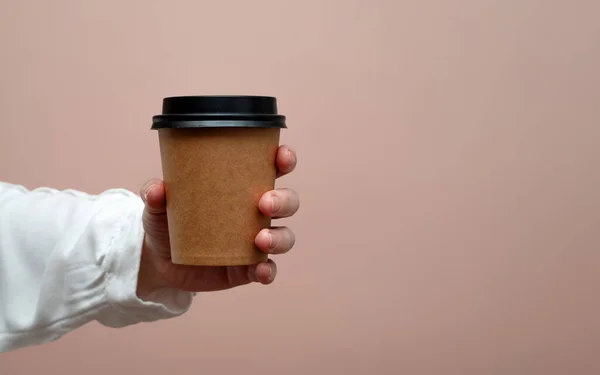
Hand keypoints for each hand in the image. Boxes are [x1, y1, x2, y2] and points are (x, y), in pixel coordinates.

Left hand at [136, 145, 298, 296]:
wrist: (158, 261)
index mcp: (242, 187)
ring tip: (261, 240)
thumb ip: (155, 195)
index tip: (282, 157)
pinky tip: (261, 270)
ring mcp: (255, 241)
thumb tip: (156, 189)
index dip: (284, 160)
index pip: (273, 168)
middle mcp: (256, 212)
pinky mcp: (248, 269)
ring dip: (280, 237)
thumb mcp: (158, 206)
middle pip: (287, 202)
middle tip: (265, 203)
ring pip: (284, 236)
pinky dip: (268, 271)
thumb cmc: (167, 221)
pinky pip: (268, 270)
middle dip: (284, 200)